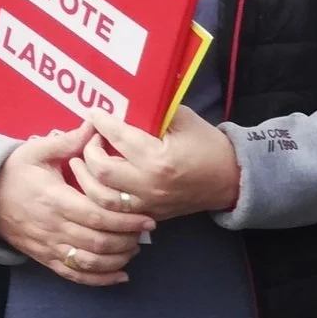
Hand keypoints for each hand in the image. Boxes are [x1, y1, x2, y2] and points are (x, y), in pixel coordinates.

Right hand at [0, 123, 155, 286]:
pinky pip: (74, 275)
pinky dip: (100, 279)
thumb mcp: (35, 151)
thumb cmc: (13, 172)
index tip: (148, 217)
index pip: (96, 216)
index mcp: (54, 200)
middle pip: (97, 241)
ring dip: (118, 259)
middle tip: (146, 231)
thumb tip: (94, 125)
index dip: (125, 220)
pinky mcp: (46, 258)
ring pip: (89, 262)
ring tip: (135, 248)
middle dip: (127, 239)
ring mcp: (49, 246)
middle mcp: (53, 227)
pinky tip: (121, 275)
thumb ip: (67, 142)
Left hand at [75, 107, 240, 220]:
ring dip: (86, 178)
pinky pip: (115, 211)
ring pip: (101, 197)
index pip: (118, 137)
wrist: (231, 180)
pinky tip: (96, 183)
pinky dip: (100, 197)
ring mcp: (149, 204)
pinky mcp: (150, 214)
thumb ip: (153, 112)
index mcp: (159, 159)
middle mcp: (150, 185)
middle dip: (89, 152)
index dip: (101, 122)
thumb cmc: (209, 146)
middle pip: (101, 171)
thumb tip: (123, 103)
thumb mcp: (184, 120)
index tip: (93, 113)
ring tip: (84, 162)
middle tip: (91, 139)